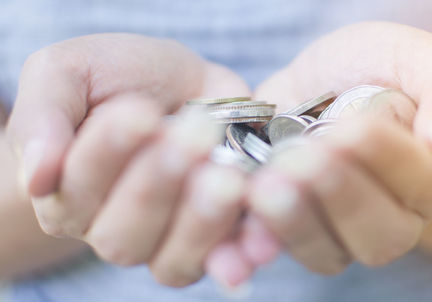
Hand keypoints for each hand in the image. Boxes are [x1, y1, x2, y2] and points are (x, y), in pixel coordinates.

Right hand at [7, 33, 249, 286]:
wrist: (174, 83)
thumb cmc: (117, 77)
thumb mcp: (69, 72)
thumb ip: (45, 117)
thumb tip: (36, 179)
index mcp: (66, 189)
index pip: (77, 186)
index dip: (109, 152)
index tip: (140, 112)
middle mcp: (107, 226)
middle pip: (123, 232)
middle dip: (158, 183)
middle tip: (193, 137)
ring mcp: (159, 240)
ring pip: (170, 258)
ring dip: (198, 220)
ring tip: (224, 177)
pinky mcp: (207, 239)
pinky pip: (216, 261)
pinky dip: (236, 252)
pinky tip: (255, 239)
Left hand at [207, 21, 431, 284]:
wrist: (318, 82)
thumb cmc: (370, 68)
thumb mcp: (414, 58)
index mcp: (431, 176)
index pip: (423, 184)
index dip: (386, 159)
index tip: (351, 128)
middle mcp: (391, 215)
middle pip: (380, 234)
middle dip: (340, 196)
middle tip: (306, 158)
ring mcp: (339, 228)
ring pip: (328, 252)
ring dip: (297, 220)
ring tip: (270, 182)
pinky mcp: (294, 227)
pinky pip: (281, 248)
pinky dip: (260, 232)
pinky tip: (248, 200)